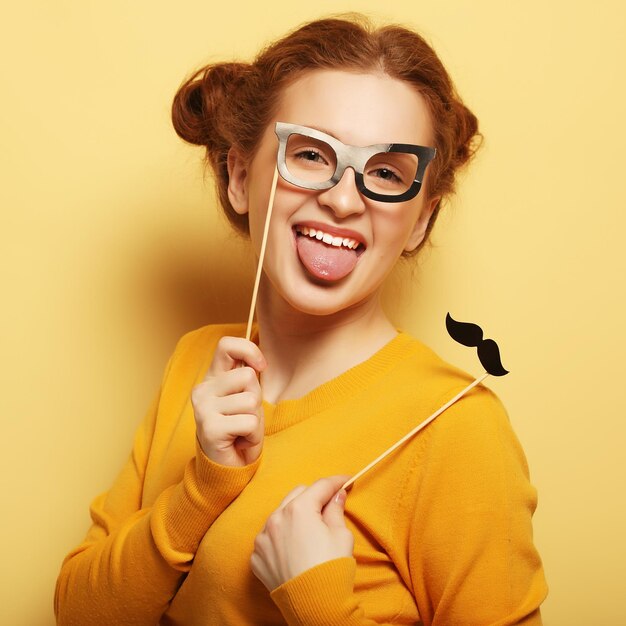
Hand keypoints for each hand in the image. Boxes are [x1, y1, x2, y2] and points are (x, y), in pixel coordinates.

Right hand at [191, 336, 266, 466]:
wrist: (228, 466)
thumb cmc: (240, 428)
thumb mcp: (246, 396)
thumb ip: (248, 376)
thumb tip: (258, 362)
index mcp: (212, 378)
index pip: (226, 345)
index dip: (249, 350)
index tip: (261, 366)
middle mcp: (203, 389)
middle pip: (248, 376)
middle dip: (257, 397)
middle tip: (246, 415)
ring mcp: (203, 408)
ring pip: (251, 401)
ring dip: (256, 419)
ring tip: (243, 429)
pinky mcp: (210, 428)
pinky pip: (249, 422)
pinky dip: (253, 435)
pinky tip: (240, 440)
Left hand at [251, 475, 353, 590]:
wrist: (314, 606)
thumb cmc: (331, 569)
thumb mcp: (341, 535)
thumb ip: (336, 510)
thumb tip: (337, 496)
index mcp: (299, 509)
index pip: (320, 486)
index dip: (336, 482)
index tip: (346, 481)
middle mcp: (276, 518)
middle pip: (298, 495)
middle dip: (314, 496)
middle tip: (329, 505)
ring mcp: (263, 538)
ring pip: (280, 514)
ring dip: (294, 515)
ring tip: (309, 528)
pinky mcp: (257, 556)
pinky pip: (270, 536)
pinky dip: (281, 536)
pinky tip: (294, 547)